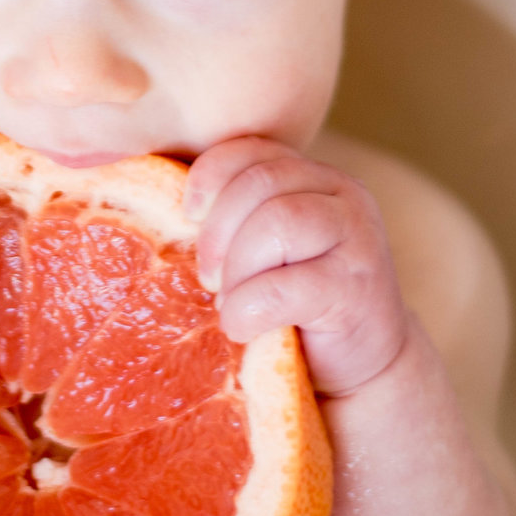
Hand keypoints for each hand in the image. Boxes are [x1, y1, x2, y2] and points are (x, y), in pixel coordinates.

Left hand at [187, 138, 408, 397]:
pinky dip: (250, 309)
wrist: (360, 364)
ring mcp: (357, 237)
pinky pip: (287, 286)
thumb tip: (155, 205)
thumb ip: (237, 219)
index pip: (252, 150)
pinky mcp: (357, 287)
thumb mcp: (266, 249)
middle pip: (260, 184)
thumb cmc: (295, 304)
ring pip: (278, 222)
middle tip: (209, 279)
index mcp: (313, 176)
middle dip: (218, 234)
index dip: (210, 177)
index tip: (189, 217)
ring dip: (237, 270)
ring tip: (230, 301)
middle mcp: (343, 193)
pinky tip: (243, 327)